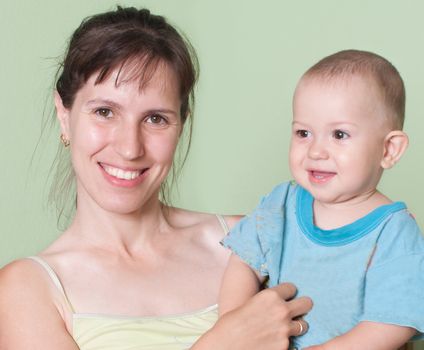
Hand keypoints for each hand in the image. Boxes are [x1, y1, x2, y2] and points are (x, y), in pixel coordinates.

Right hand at [197, 282, 311, 349]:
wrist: (225, 346)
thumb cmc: (231, 325)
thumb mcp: (250, 303)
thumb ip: (267, 302)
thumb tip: (276, 303)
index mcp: (270, 296)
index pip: (292, 288)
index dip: (288, 293)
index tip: (285, 297)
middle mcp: (281, 310)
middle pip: (306, 303)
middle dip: (301, 306)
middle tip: (296, 311)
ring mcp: (285, 330)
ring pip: (304, 324)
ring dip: (296, 325)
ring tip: (285, 328)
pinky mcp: (285, 346)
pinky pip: (293, 341)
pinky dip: (286, 341)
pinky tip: (275, 341)